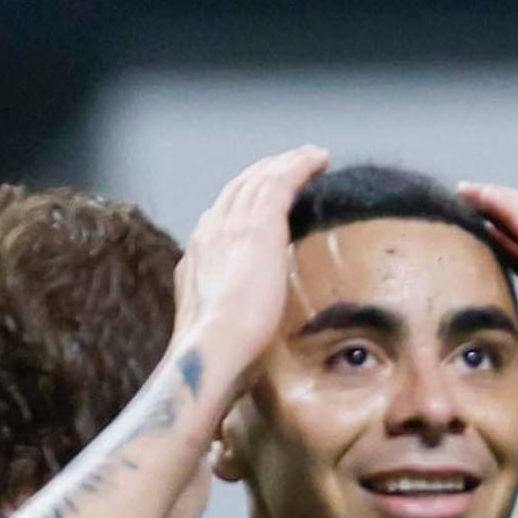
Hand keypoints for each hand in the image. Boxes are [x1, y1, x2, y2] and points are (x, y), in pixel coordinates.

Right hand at [171, 145, 328, 377]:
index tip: (259, 202)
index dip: (240, 206)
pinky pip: (282, 179)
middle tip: (286, 167)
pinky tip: (320, 159)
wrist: (216, 350)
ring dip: (284, 164)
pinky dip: (300, 164)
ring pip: (259, 179)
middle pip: (236, 191)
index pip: (219, 220)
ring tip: (309, 157)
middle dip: (260, 176)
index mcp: (197, 259)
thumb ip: (227, 325)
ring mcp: (232, 225)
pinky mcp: (260, 223)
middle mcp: (209, 233)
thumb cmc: (220, 360)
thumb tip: (238, 338)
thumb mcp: (218, 337)